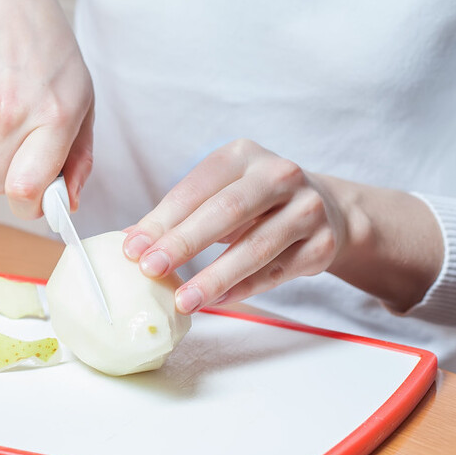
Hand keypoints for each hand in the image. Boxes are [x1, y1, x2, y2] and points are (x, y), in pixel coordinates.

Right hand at [0, 0, 94, 218]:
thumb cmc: (49, 55)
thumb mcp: (82, 99)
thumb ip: (79, 157)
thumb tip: (70, 204)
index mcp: (55, 116)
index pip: (27, 189)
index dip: (28, 206)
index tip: (34, 201)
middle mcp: (14, 112)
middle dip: (9, 175)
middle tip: (23, 143)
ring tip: (7, 101)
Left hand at [121, 139, 348, 313]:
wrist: (325, 208)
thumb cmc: (254, 201)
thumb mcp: (217, 192)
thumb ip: (177, 214)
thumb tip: (130, 242)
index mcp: (242, 155)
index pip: (195, 189)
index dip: (162, 220)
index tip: (132, 249)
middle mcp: (280, 175)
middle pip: (226, 212)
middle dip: (184, 243)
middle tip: (151, 270)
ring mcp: (307, 209)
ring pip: (255, 247)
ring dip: (214, 277)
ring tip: (183, 300)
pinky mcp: (322, 244)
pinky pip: (277, 271)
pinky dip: (244, 288)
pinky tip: (216, 300)